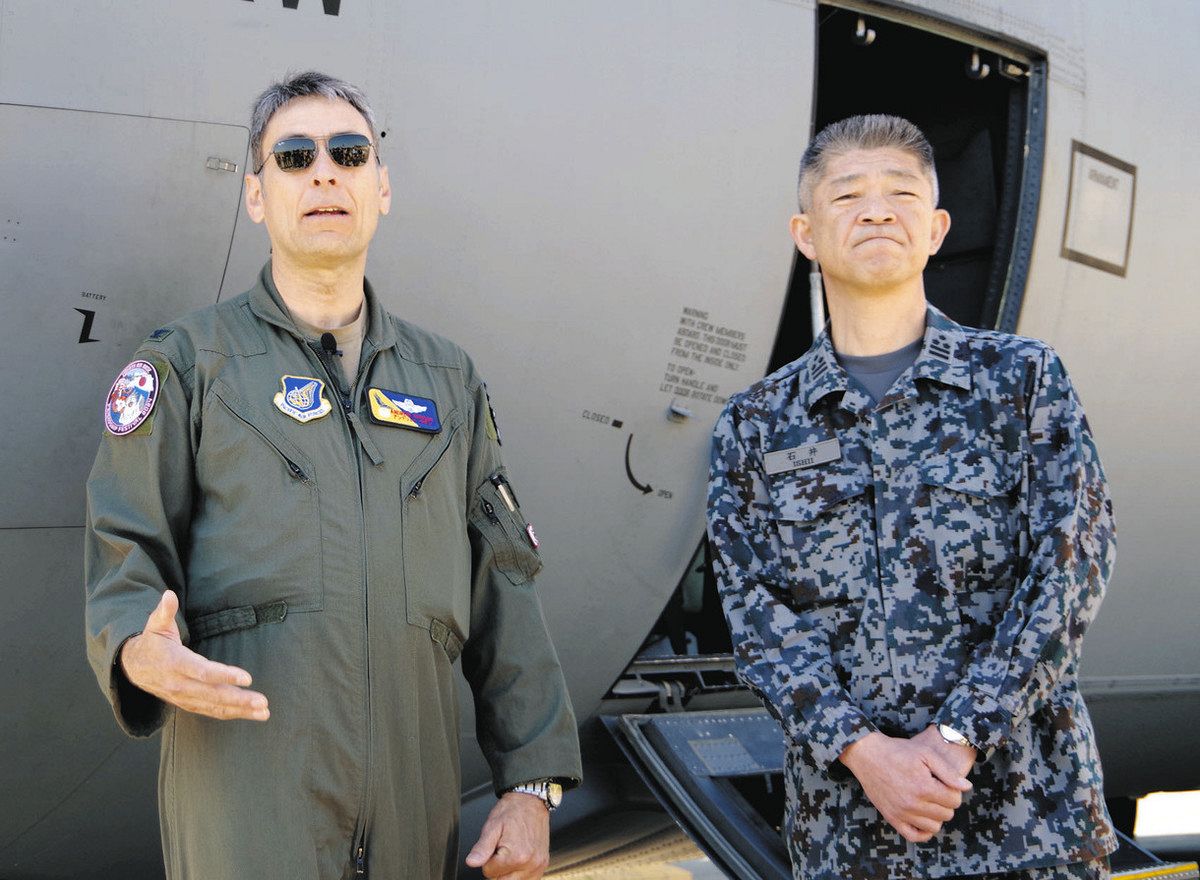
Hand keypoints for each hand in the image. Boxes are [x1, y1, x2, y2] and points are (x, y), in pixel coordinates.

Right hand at [118, 590, 268, 720]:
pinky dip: (230, 714)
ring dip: (240, 710)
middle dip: (239, 699)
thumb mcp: (155, 624)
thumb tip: (169, 595)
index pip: (203, 672)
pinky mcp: (187, 703)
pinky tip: (249, 714)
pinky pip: (210, 711)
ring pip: (214, 706)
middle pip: (213, 694)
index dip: (225, 675)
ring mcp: (183, 696)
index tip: (247, 678)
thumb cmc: (152, 642)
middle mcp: (180, 684)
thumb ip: (165, 611)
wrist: (133, 667)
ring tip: (264, 712)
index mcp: (175, 663)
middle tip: (263, 702)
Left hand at [464, 791, 549, 878]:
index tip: (494, 846)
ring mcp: (538, 866)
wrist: (531, 801)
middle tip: (501, 849)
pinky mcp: (543, 865)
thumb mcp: (492, 826)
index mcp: (516, 856)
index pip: (489, 873)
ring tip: (511, 852)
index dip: (487, 859)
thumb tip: (471, 862)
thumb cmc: (512, 811)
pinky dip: (519, 873)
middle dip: (498, 868)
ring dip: (509, 872)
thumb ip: (482, 848)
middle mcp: (530, 864)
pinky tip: (519, 858)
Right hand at [838, 729, 971, 842]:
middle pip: (946, 814)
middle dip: (946, 802)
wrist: (868, 754)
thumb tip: (967, 787)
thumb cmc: (898, 751)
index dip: (954, 790)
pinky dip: (923, 832)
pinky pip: (914, 836)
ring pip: (934, 826)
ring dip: (936, 815)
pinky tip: (923, 818)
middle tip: (936, 789)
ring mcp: (902, 813)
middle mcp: (913, 804)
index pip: (955, 801)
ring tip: (929, 800)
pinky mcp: (892, 818)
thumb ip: (948, 772)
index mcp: (924, 787)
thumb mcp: (926, 753)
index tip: (944, 781)